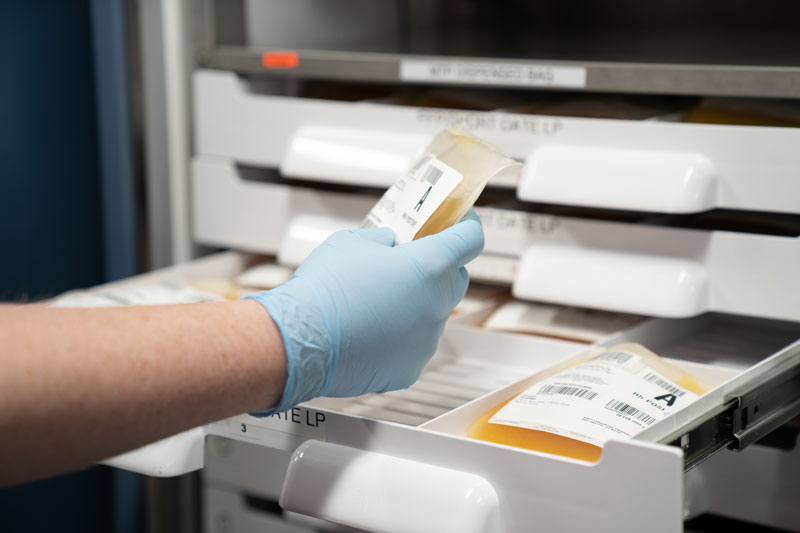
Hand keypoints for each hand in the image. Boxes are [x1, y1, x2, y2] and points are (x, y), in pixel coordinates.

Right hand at [246, 212, 483, 413]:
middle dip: (438, 269)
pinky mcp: (410, 368)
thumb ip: (383, 239)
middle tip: (409, 264)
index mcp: (430, 265)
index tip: (460, 223)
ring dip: (413, 306)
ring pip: (431, 316)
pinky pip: (412, 346)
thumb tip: (390, 244)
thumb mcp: (353, 242)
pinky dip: (397, 339)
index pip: (470, 239)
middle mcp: (437, 305)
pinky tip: (368, 333)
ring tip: (374, 304)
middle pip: (455, 279)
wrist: (300, 341)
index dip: (466, 227)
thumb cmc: (324, 289)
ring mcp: (426, 340)